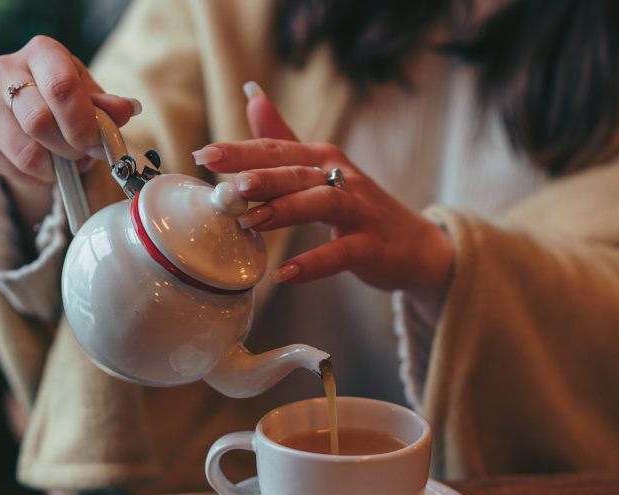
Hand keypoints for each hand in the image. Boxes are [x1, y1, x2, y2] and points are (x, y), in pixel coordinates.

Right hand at [0, 36, 139, 226]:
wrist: (35, 112)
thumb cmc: (70, 103)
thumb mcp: (93, 100)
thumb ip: (109, 108)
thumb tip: (127, 109)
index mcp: (42, 53)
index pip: (61, 88)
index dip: (82, 125)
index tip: (96, 145)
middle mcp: (6, 69)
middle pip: (39, 123)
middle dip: (70, 150)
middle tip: (83, 155)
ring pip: (25, 153)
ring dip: (55, 169)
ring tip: (66, 161)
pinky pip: (11, 169)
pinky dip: (36, 178)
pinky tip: (45, 166)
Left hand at [192, 84, 454, 306]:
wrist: (414, 246)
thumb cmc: (359, 209)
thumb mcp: (322, 171)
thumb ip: (285, 140)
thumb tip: (252, 96)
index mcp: (323, 159)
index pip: (277, 150)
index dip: (241, 151)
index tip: (204, 155)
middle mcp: (342, 177)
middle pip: (297, 172)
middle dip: (261, 175)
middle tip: (227, 184)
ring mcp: (359, 211)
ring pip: (320, 203)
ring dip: (286, 209)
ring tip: (251, 220)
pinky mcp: (370, 246)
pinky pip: (340, 253)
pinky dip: (313, 264)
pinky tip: (285, 274)